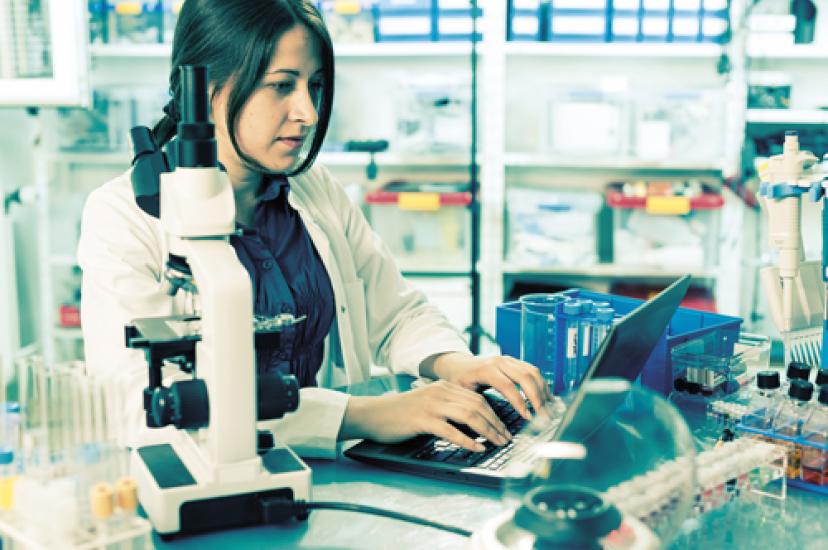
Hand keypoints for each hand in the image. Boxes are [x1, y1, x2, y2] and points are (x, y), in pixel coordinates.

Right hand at [340, 380, 511, 451]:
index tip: (504, 428)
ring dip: (487, 431)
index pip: (478, 398)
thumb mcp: (429, 404)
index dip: (495, 414)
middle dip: (496, 424)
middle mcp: (440, 392)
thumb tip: (475, 424)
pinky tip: (476, 447)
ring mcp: (431, 405)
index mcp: (444, 387)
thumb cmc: (401, 414)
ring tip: (497, 443)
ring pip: (469, 415)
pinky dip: (466, 440)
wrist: (373, 414)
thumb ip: (449, 409)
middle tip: (506, 439)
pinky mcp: (422, 419)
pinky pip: (450, 430)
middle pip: (478, 406)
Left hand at [423, 353, 552, 420]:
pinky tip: (546, 397)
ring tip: (547, 408)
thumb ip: (475, 405)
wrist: (458, 364)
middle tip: (543, 415)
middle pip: (525, 377)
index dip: (519, 402)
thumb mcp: (462, 393)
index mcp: (486, 370)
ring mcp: (508, 360)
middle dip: (536, 397)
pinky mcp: (514, 361)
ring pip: (532, 372)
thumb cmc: (459, 381)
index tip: (527, 417)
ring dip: (542, 390)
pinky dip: (541, 383)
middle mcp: (500, 362)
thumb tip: (485, 425)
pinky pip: (532, 370)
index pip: (508, 386)